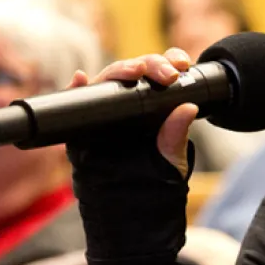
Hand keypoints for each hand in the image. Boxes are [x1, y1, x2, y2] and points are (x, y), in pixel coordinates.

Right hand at [65, 47, 199, 178]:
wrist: (133, 204)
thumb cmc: (154, 177)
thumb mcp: (172, 155)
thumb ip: (177, 134)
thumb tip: (189, 107)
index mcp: (151, 101)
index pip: (158, 70)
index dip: (168, 60)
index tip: (181, 65)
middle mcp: (127, 100)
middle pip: (135, 69)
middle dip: (151, 64)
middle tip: (167, 74)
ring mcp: (104, 110)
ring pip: (108, 79)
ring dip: (119, 70)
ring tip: (133, 71)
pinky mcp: (84, 124)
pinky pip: (75, 101)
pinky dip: (75, 87)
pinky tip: (80, 78)